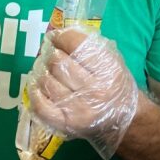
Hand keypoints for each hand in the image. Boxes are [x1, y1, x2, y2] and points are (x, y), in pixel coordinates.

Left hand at [26, 28, 138, 159]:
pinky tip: (37, 84)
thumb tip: (57, 34)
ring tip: (44, 68)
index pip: (75, 45)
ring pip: (46, 80)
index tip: (54, 37)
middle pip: (57, 62)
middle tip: (50, 54)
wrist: (126, 122)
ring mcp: (79, 110)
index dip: (60, 37)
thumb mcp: (113, 62)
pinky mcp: (66, 124)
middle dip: (50, 54)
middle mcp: (95, 90)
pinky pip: (40, 104)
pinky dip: (34, 91)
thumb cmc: (116, 86)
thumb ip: (90, 47)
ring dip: (41, 71)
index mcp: (108, 70)